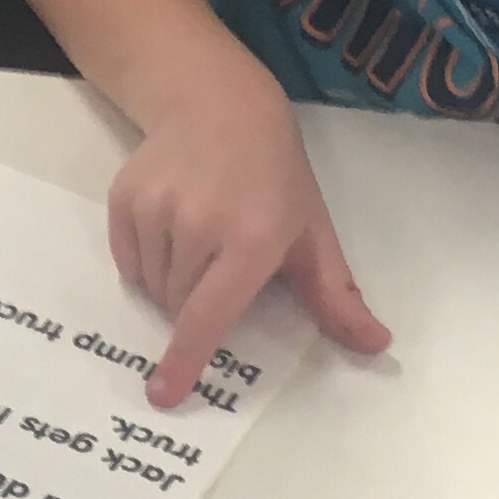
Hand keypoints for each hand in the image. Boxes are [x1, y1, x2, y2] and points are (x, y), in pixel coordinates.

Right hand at [107, 64, 393, 407]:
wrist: (220, 104)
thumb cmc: (276, 176)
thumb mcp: (313, 233)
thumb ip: (335, 295)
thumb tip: (374, 346)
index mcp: (251, 239)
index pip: (209, 314)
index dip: (186, 358)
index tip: (164, 394)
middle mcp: (199, 223)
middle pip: (179, 306)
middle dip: (196, 306)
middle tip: (220, 267)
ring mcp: (156, 207)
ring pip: (151, 286)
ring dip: (171, 284)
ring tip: (197, 241)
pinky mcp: (124, 197)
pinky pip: (126, 261)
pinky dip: (144, 261)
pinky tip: (170, 228)